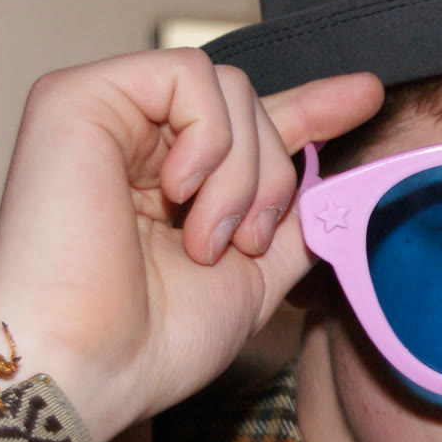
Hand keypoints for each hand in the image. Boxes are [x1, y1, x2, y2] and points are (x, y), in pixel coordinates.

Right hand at [0, 50, 380, 441]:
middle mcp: (133, 142)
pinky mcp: (75, 96)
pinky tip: (175, 194)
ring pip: (229, 88)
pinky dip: (207, 140)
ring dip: (242, 173)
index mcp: (168, 182)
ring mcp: (103, 114)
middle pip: (251, 105)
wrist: (88, 366)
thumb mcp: (256, 275)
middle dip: (273, 177)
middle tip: (242, 244)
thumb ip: (292, 219)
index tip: (366, 95)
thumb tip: (337, 172)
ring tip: (204, 240)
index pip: (249, 127)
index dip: (311, 108)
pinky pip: (189, 75)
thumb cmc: (157, 340)